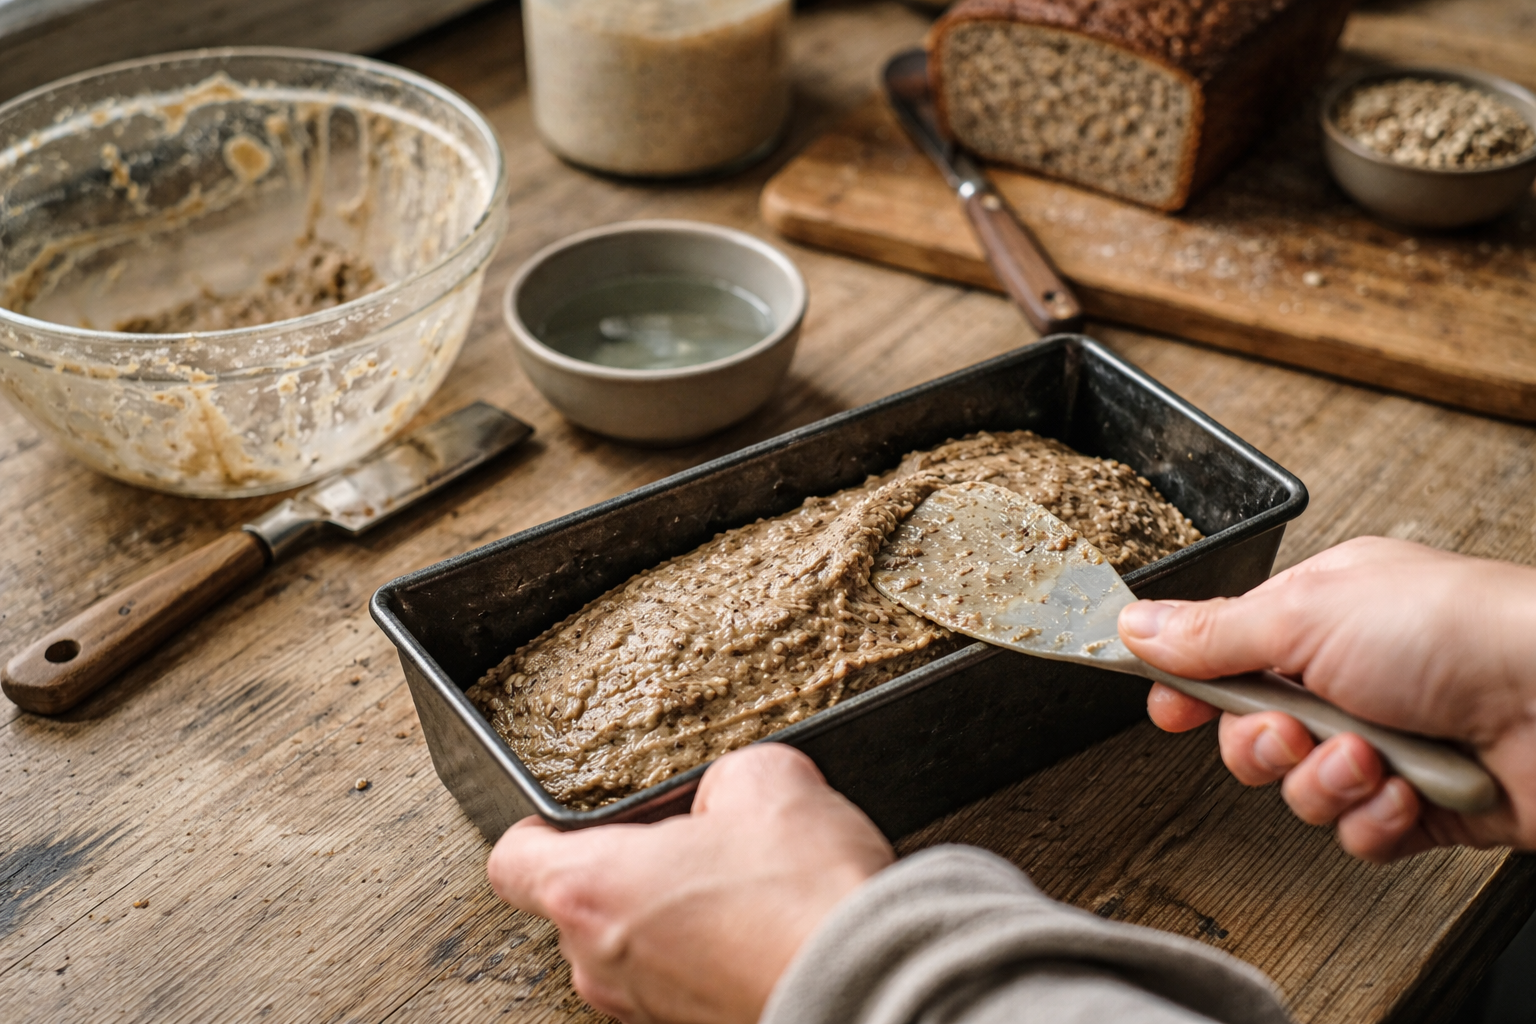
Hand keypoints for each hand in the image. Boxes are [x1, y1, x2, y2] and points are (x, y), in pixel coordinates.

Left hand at [486, 744, 892, 1023]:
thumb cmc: (803, 898)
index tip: (562, 818)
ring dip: (670, 914)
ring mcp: (645, 1008)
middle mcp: (602, 961)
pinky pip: (677, 980)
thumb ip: (721, 779)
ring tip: (737, 884)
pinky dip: (706, 953)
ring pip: (630, 947)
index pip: (513, 861)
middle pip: (578, 904)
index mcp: (592, 888)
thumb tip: (729, 794)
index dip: (536, 830)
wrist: (867, 982)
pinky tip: (760, 925)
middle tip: (687, 841)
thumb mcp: (764, 778)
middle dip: (629, 867)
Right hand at [1118, 537, 1535, 862]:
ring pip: (1299, 792)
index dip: (1190, 691)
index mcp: (1319, 618)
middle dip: (1264, 744)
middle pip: (1251, 737)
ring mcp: (1386, 743)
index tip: (1169, 711)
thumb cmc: (1453, 629)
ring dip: (1326, 781)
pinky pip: (1355, 834)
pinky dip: (1375, 819)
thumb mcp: (1304, 613)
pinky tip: (1405, 792)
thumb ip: (1211, 634)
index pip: (1226, 659)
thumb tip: (1135, 624)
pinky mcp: (1419, 803)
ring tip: (1371, 757)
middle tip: (1294, 728)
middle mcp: (1350, 679)